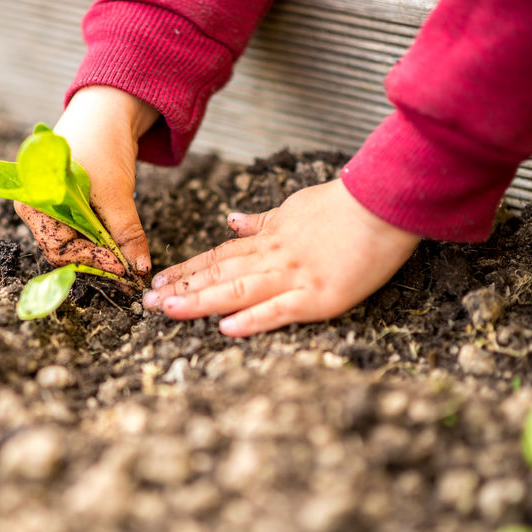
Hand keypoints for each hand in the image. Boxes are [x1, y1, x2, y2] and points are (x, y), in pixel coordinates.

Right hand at [14, 86, 158, 276]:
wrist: (110, 110)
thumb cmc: (103, 144)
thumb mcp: (117, 194)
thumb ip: (126, 234)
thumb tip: (138, 269)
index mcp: (36, 201)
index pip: (59, 248)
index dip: (92, 262)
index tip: (123, 270)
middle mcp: (39, 207)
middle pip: (65, 250)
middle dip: (97, 262)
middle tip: (128, 273)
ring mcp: (54, 206)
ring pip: (76, 244)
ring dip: (101, 254)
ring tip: (128, 263)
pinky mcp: (70, 204)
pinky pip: (83, 232)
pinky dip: (102, 242)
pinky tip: (121, 249)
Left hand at [142, 179, 420, 336]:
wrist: (384, 202)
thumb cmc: (343, 205)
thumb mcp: (294, 207)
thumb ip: (262, 221)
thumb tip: (232, 221)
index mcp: (269, 239)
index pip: (218, 257)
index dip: (187, 269)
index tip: (159, 279)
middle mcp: (273, 258)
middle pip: (218, 275)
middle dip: (181, 289)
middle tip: (147, 302)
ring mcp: (294, 276)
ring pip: (238, 291)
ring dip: (201, 301)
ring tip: (169, 311)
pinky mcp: (319, 295)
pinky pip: (279, 309)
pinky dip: (252, 319)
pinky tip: (226, 329)